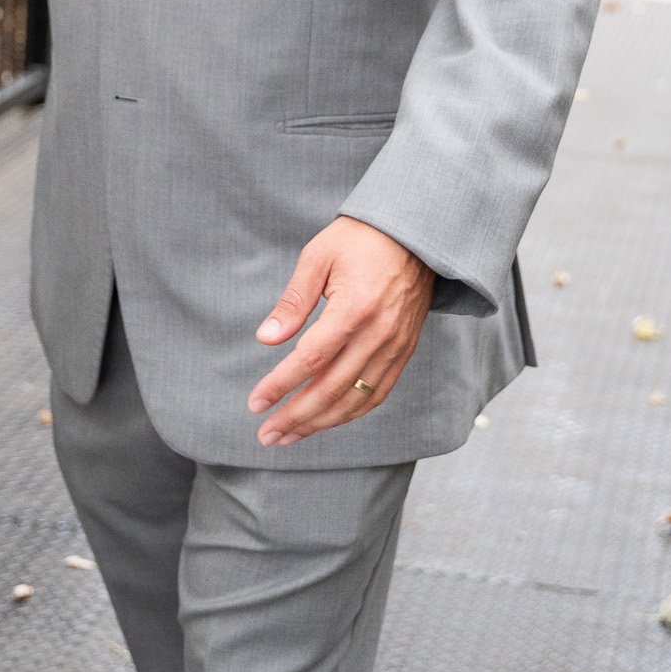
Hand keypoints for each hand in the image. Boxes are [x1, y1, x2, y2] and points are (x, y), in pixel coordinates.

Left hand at [248, 217, 434, 446]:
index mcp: (354, 308)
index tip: (256, 403)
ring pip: (356, 400)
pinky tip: (326, 421)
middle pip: (332, 389)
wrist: (414, 235)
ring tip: (288, 436)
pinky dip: (350, 413)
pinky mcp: (404, 352)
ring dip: (320, 423)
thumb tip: (266, 338)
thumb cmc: (359, 240)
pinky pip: (377, 394)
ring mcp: (395, 347)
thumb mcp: (317, 257)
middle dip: (296, 417)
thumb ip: (293, 302)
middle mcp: (379, 335)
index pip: (311, 359)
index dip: (281, 385)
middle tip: (265, 434)